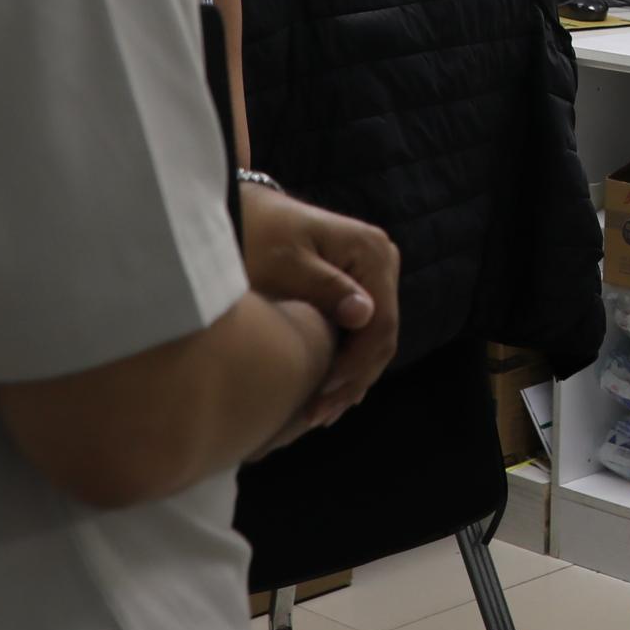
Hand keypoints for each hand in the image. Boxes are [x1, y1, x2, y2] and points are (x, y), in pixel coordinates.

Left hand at [241, 180, 401, 431]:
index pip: (381, 321)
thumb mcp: (286, 262)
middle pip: (382, 336)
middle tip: (316, 414)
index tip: (322, 390)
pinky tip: (327, 394)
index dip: (356, 363)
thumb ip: (326, 287)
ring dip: (350, 380)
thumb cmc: (260, 235)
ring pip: (374, 341)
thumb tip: (363, 316)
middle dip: (353, 380)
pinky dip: (347, 366)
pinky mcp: (359, 290)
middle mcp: (382, 264)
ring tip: (318, 414)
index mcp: (373, 252)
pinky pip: (362, 335)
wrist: (247, 215)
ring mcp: (374, 278)